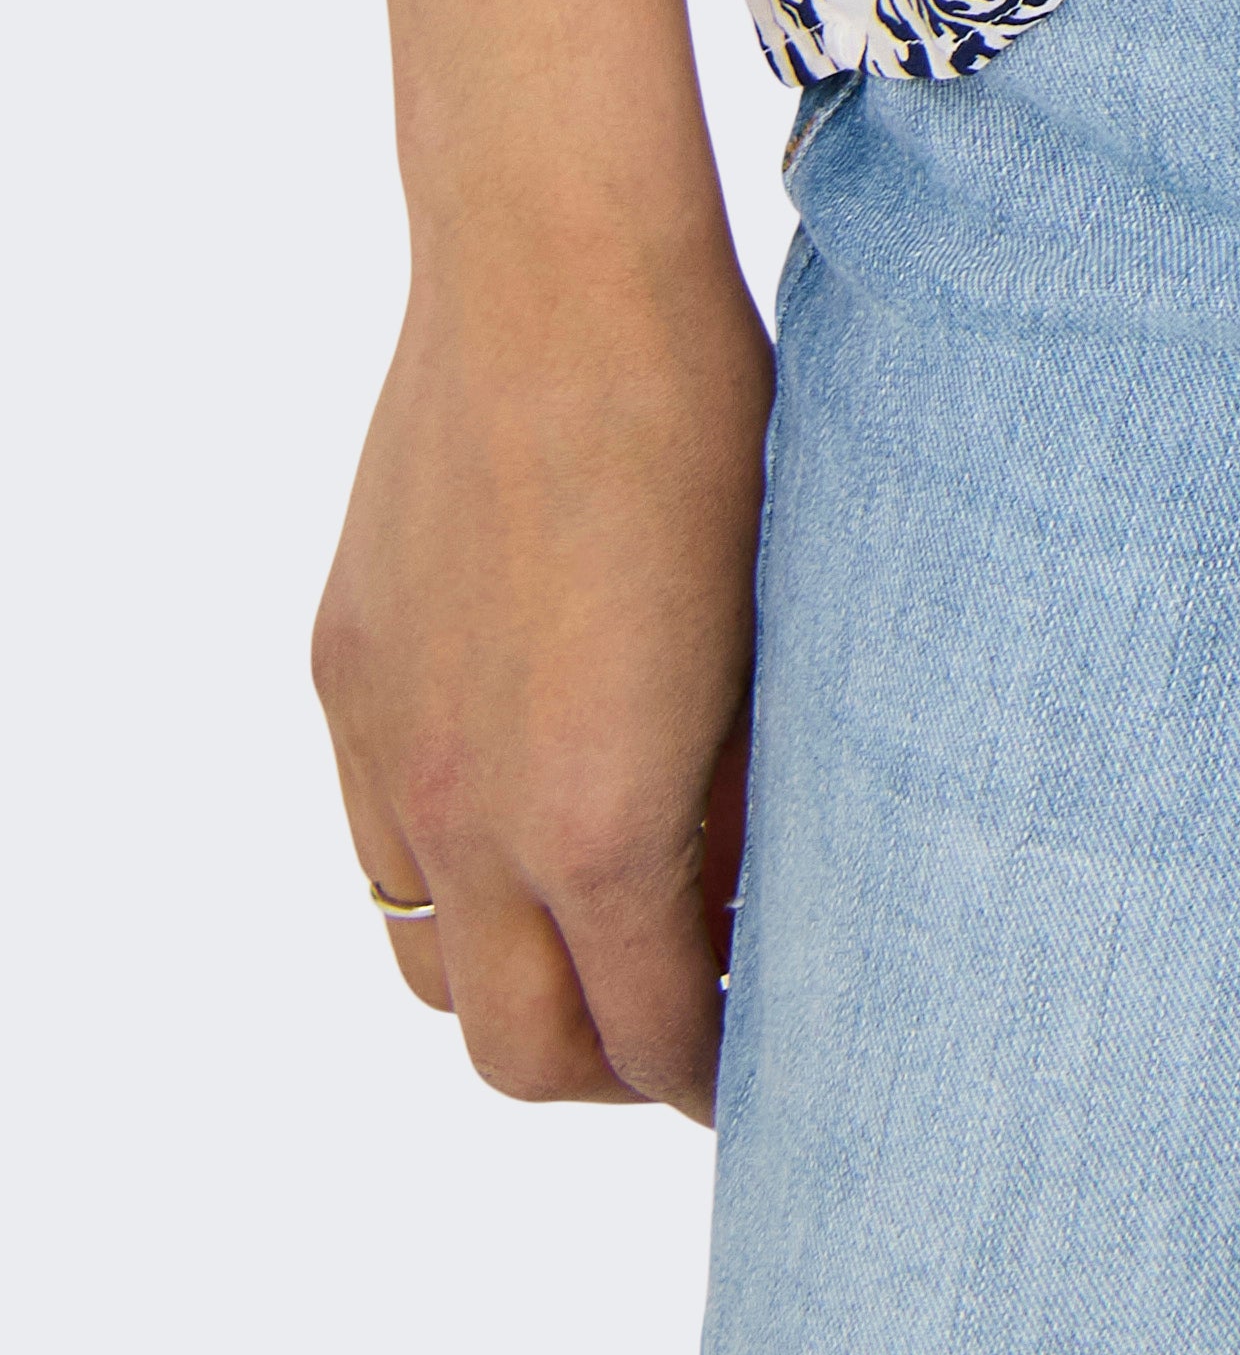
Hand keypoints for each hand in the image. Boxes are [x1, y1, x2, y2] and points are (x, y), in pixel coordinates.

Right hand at [313, 224, 774, 1113]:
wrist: (560, 279)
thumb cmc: (713, 429)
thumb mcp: (775, 633)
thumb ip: (751, 794)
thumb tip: (754, 895)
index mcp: (601, 822)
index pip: (646, 1035)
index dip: (705, 1075)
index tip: (758, 1063)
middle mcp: (476, 816)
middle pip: (519, 1053)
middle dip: (609, 1074)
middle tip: (681, 1036)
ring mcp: (395, 750)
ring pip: (428, 966)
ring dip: (512, 988)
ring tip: (595, 948)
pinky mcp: (349, 678)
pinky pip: (380, 843)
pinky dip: (446, 879)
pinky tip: (520, 820)